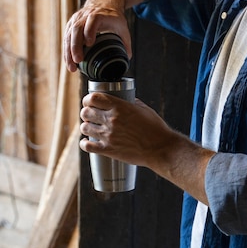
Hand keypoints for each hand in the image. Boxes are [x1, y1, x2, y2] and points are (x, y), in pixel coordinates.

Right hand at [64, 0, 149, 71]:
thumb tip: (128, 58)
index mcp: (99, 14)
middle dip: (76, 46)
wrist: (103, 3)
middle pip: (77, 29)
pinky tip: (69, 62)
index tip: (90, 43)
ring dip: (69, 52)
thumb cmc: (113, 16)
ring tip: (72, 67)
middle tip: (78, 60)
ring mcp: (76, 20)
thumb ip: (126, 43)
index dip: (90, 31)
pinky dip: (66, 51)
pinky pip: (66, 38)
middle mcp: (85, 16)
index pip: (92, 20)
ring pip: (69, 35)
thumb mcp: (123, 27)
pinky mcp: (71, 25)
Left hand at [80, 92, 213, 203]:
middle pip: (86, 112)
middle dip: (86, 113)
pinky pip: (87, 146)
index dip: (88, 99)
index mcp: (120, 107)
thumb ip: (131, 103)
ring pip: (85, 128)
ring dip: (86, 127)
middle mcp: (112, 120)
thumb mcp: (144, 109)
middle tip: (90, 115)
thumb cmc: (155, 129)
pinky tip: (87, 142)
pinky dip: (85, 143)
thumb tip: (124, 100)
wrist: (160, 149)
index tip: (89, 102)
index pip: (93, 98)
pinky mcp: (108, 150)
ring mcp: (108, 135)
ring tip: (91, 128)